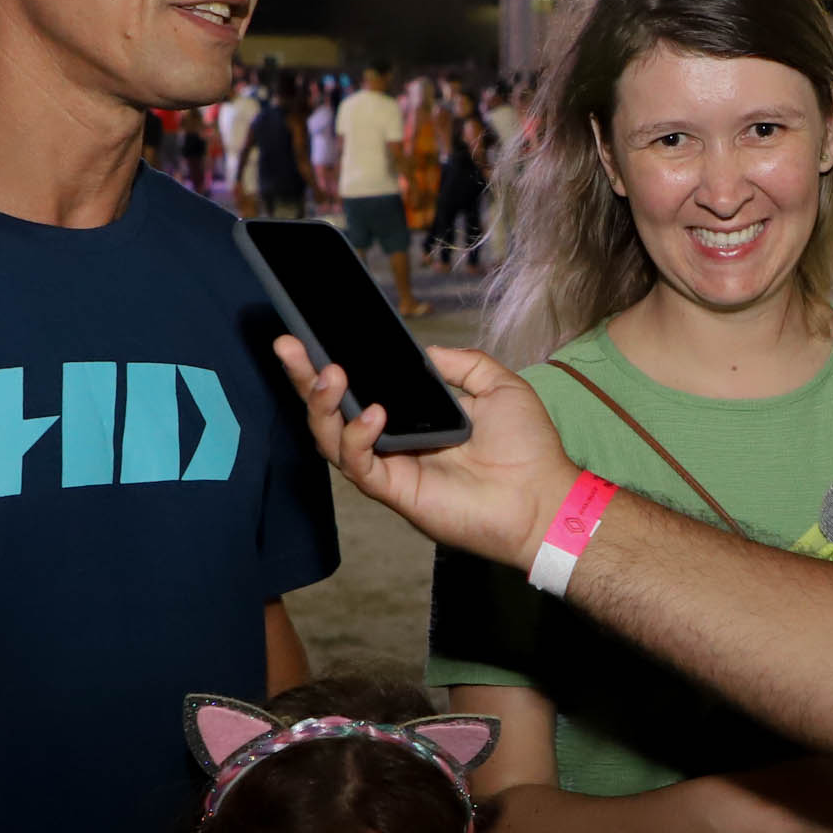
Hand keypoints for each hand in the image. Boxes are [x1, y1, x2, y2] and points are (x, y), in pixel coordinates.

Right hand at [278, 340, 574, 573]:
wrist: (544, 498)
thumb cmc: (528, 448)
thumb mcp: (498, 387)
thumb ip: (461, 365)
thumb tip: (424, 351)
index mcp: (411, 419)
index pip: (359, 390)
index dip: (331, 366)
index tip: (311, 335)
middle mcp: (392, 444)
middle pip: (331, 412)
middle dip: (304, 378)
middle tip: (287, 345)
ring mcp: (390, 469)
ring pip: (331, 439)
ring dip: (322, 405)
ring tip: (328, 373)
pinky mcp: (396, 492)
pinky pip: (359, 466)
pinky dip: (357, 438)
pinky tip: (373, 413)